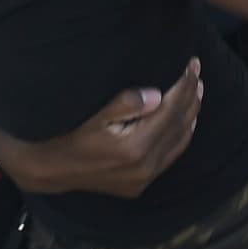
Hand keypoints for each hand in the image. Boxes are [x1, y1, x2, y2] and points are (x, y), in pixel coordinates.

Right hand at [0, 59, 203, 197]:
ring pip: (179, 141)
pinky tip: (185, 121)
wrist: (50, 169)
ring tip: (196, 90)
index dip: (183, 85)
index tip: (191, 64)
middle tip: (196, 71)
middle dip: (190, 95)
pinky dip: (181, 136)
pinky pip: (170, 156)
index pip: (170, 110)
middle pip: (178, 124)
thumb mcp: (91, 115)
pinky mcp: (141, 184)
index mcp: (134, 147)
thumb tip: (157, 95)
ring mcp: (144, 178)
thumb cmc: (67, 134)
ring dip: (190, 114)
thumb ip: (124, 104)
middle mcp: (144, 166)